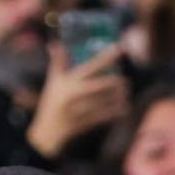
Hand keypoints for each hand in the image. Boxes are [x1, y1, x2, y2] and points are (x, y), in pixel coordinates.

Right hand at [26, 43, 129, 159]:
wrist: (49, 130)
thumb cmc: (52, 102)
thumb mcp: (53, 81)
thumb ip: (57, 62)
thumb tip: (54, 44)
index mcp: (70, 81)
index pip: (93, 65)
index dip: (107, 56)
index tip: (120, 48)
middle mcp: (77, 93)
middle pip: (105, 83)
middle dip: (118, 81)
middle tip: (124, 80)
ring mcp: (84, 108)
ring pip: (109, 99)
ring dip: (121, 96)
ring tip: (125, 93)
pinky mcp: (89, 121)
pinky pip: (109, 115)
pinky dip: (119, 111)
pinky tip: (124, 107)